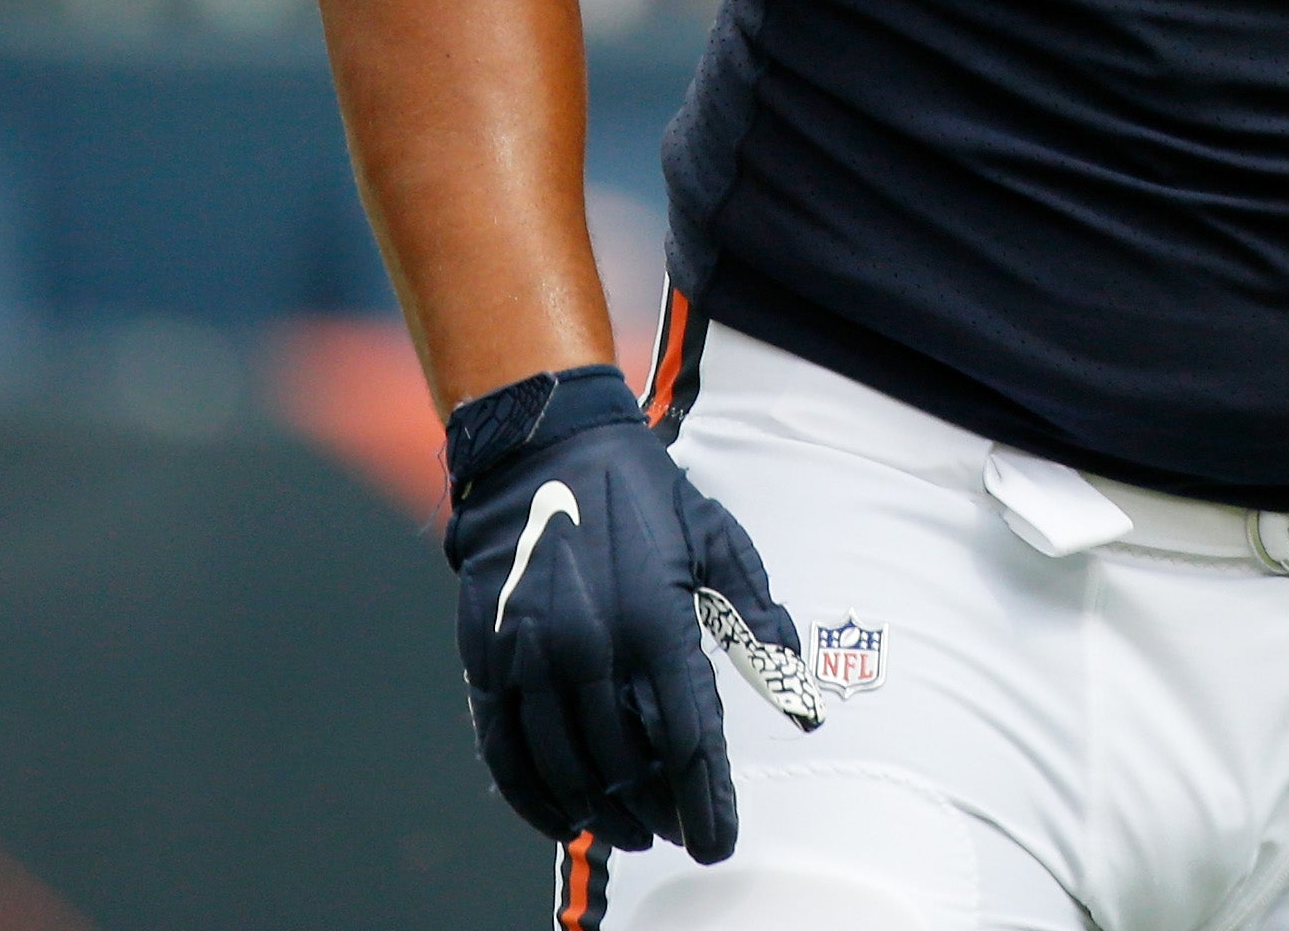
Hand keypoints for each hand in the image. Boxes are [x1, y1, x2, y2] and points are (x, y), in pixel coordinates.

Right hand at [445, 366, 814, 859]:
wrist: (544, 446)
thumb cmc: (642, 493)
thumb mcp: (716, 540)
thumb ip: (757, 620)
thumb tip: (802, 694)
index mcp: (656, 620)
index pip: (687, 739)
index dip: (704, 799)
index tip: (716, 842)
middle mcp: (591, 648)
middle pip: (627, 765)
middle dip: (656, 809)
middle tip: (674, 830)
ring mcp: (531, 657)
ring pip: (567, 768)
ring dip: (601, 811)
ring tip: (627, 830)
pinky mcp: (486, 658)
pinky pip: (505, 752)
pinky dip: (532, 797)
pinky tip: (561, 817)